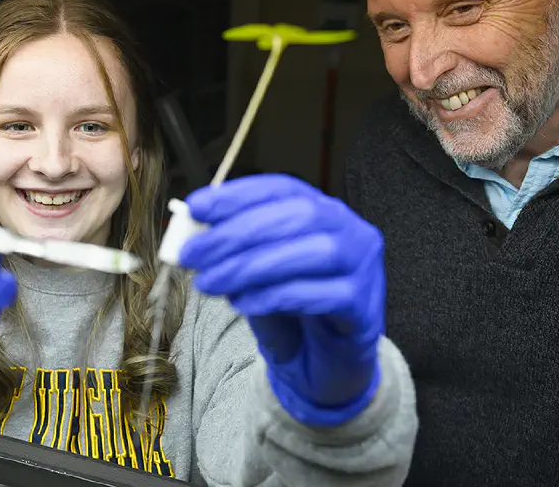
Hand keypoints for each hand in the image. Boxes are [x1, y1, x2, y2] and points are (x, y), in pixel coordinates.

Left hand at [180, 174, 385, 426]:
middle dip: (238, 233)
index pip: (282, 189)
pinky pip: (322, 295)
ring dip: (252, 265)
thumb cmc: (292, 315)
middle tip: (193, 254)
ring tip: (210, 282)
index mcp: (324, 212)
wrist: (326, 370)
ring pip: (314, 252)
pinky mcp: (365, 308)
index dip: (238, 195)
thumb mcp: (255, 278)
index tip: (197, 206)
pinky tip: (243, 303)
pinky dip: (276, 296)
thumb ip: (233, 254)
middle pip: (298, 216)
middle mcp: (350, 231)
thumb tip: (194, 236)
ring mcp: (364, 268)